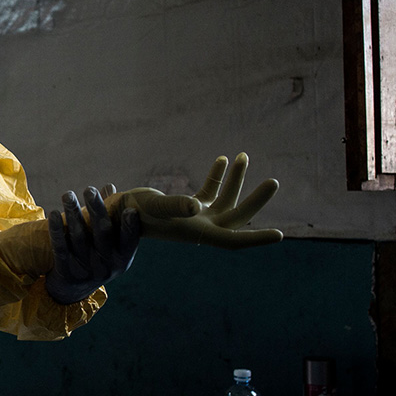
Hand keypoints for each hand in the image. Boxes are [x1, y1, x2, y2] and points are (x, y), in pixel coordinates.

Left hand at [45, 185, 140, 304]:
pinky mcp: (66, 272)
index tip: (129, 210)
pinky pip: (60, 248)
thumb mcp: (108, 246)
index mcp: (122, 259)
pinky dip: (57, 230)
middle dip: (97, 209)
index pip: (129, 241)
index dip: (130, 227)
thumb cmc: (95, 259)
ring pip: (79, 238)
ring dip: (73, 214)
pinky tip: (52, 214)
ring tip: (68, 195)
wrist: (72, 293)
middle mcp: (106, 266)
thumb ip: (110, 218)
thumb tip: (110, 188)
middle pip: (102, 234)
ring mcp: (86, 270)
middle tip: (89, 190)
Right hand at [107, 153, 281, 249]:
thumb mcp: (154, 207)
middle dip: (256, 200)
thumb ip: (175, 206)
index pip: (233, 240)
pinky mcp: (189, 207)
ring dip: (236, 179)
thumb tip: (196, 206)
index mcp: (198, 233)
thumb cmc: (133, 213)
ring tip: (244, 155)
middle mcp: (202, 227)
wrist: (116, 214)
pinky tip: (223, 159)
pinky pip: (210, 192)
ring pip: (226, 200)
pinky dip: (217, 177)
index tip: (279, 236)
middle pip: (237, 216)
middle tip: (274, 182)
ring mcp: (197, 217)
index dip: (256, 239)